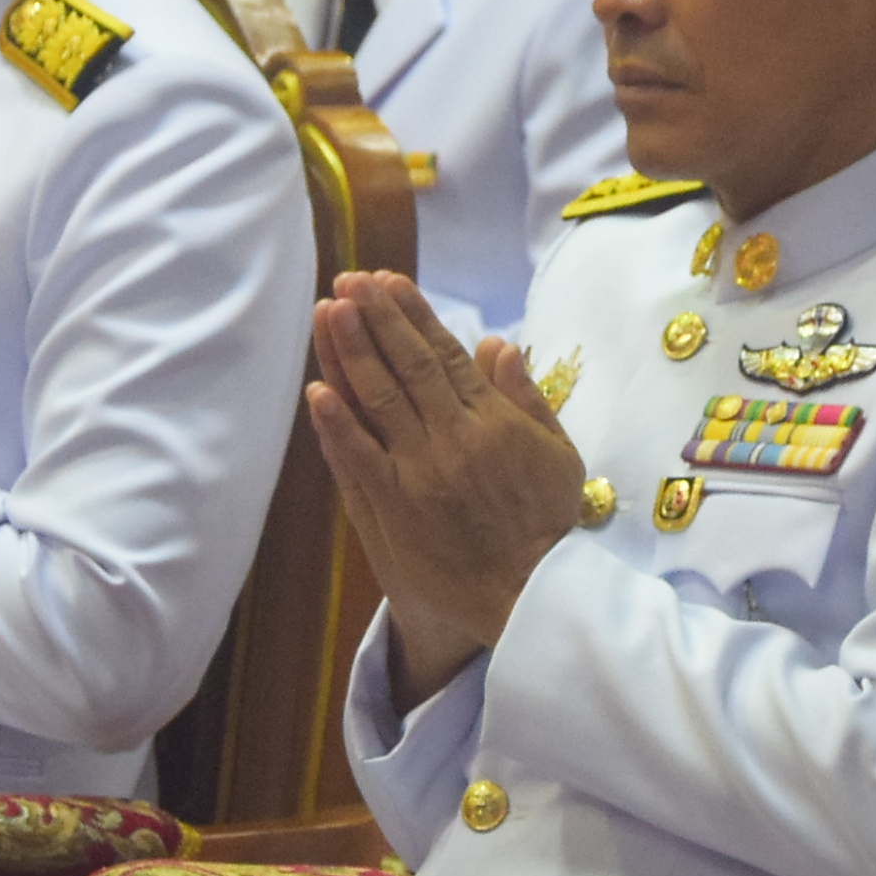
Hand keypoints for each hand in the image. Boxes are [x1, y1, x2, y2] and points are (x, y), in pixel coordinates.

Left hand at [304, 270, 584, 705]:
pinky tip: (317, 391)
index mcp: (494, 421)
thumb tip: (496, 343)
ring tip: (331, 312)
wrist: (530, 595)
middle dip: (376, 318)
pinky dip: (337, 424)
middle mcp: (454, 438)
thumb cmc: (548, 526)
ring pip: (379, 401)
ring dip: (351, 353)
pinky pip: (359, 459)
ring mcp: (421, 473)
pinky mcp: (395, 509)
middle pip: (407, 366)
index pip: (445, 354)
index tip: (389, 281)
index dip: (414, 315)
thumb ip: (527, 398)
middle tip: (350, 281)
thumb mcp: (559, 455)